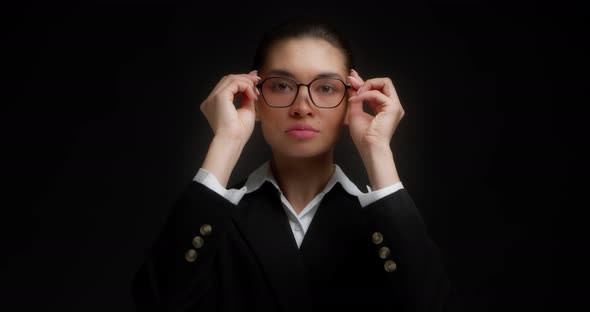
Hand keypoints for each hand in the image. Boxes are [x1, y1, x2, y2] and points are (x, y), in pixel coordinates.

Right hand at [200, 70, 259, 144]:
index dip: (242, 80)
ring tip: (255, 91)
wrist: (233, 141)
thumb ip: (246, 96)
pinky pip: (234, 83)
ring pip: (231, 79)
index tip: (254, 80)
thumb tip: (251, 84)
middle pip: (228, 79)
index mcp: (214, 105)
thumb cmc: (238, 132)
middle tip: (257, 80)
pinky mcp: (219, 97)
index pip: (227, 85)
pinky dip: (246, 86)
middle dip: (245, 78)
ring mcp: (213, 98)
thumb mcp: (245, 110)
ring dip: (246, 82)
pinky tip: (252, 95)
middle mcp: (211, 100)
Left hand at [346, 69, 403, 188]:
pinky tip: (358, 99)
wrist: (369, 147)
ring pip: (384, 83)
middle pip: (383, 83)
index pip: (376, 89)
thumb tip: (353, 83)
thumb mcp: (355, 111)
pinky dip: (366, 94)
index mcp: (384, 108)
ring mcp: (394, 106)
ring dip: (367, 86)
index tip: (352, 77)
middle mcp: (391, 106)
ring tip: (356, 94)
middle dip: (367, 81)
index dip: (363, 81)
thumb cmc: (363, 136)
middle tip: (353, 82)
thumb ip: (356, 97)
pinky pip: (378, 94)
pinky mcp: (393, 108)